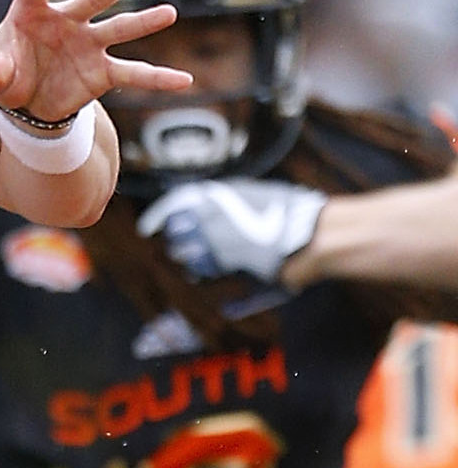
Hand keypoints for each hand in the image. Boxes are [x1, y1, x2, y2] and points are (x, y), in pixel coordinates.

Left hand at [0, 0, 190, 123]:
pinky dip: (158, 78)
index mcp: (31, 12)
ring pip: (120, 28)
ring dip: (144, 22)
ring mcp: (89, 45)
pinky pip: (134, 74)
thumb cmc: (7, 76)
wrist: (27, 104)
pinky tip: (184, 80)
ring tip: (170, 12)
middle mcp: (66, 21)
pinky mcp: (103, 72)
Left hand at [136, 178, 327, 282]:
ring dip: (188, 258)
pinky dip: (204, 272)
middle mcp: (218, 212)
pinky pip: (206, 270)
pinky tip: (204, 274)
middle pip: (179, 230)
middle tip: (180, 248)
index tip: (146, 229)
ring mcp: (224, 236)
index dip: (159, 216)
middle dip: (178, 240)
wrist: (321, 235)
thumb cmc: (297, 217)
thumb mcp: (259, 197)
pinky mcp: (234, 261)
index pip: (177, 202)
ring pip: (187, 252)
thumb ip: (232, 203)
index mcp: (224, 193)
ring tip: (196, 261)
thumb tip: (203, 210)